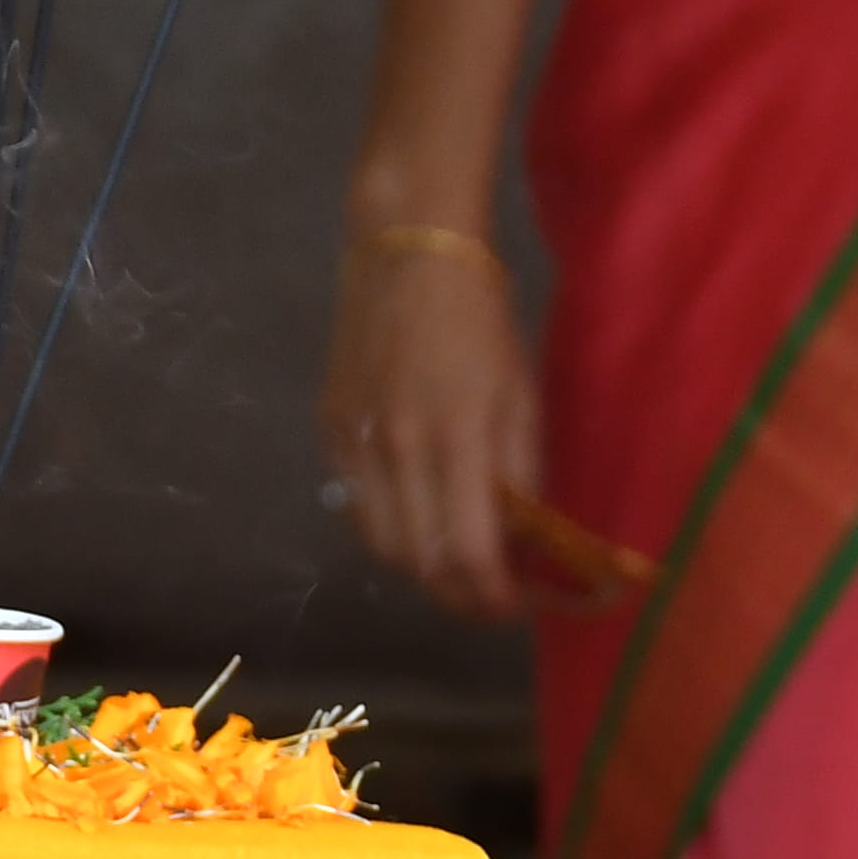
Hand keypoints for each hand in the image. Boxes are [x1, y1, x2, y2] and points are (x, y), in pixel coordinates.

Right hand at [321, 231, 543, 621]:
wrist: (407, 251)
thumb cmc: (480, 319)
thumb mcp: (520, 395)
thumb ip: (521, 473)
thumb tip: (527, 543)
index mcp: (455, 438)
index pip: (468, 553)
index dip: (492, 596)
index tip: (516, 607)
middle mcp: (396, 449)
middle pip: (422, 564)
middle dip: (461, 596)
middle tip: (491, 599)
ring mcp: (355, 441)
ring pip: (384, 546)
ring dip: (423, 571)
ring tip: (457, 566)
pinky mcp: (330, 429)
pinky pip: (357, 506)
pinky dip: (390, 529)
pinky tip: (419, 518)